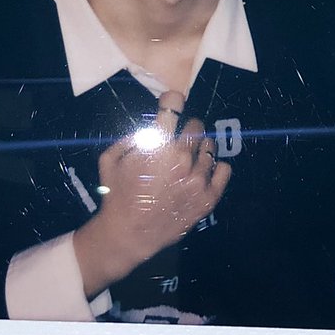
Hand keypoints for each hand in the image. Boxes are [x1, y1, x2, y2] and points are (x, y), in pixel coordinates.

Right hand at [72, 91, 230, 296]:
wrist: (128, 234)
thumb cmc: (116, 195)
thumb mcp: (110, 159)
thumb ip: (131, 137)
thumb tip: (152, 126)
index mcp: (158, 146)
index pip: (173, 105)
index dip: (173, 100)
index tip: (173, 102)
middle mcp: (182, 159)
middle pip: (196, 126)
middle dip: (187, 128)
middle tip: (179, 138)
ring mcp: (198, 179)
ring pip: (210, 148)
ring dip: (200, 148)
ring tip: (190, 158)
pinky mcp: (208, 198)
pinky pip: (224, 170)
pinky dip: (216, 167)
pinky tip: (205, 170)